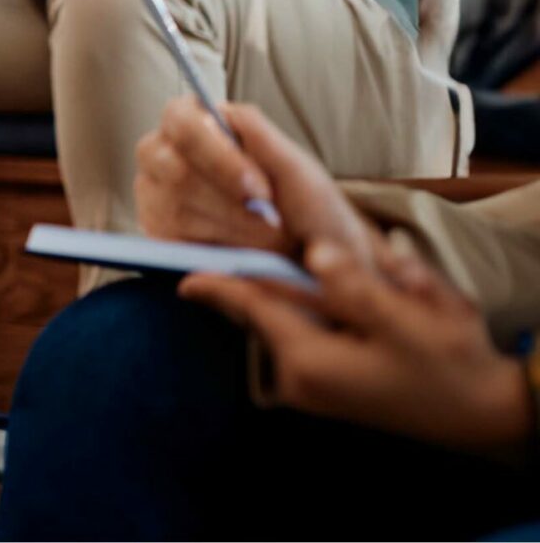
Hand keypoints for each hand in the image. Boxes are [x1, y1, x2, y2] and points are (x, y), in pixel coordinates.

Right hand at [135, 96, 375, 260]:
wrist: (307, 255)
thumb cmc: (303, 204)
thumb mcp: (293, 164)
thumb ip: (257, 131)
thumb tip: (224, 112)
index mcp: (196, 120)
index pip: (183, 124)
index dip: (219, 159)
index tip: (260, 191)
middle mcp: (164, 150)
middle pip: (175, 170)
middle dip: (230, 204)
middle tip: (271, 224)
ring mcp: (154, 191)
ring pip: (176, 208)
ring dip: (229, 229)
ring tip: (265, 240)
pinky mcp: (156, 229)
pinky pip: (172, 240)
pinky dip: (213, 248)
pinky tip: (240, 249)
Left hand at [181, 239, 532, 459]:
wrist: (485, 414)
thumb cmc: (447, 364)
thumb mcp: (407, 318)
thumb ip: (354, 285)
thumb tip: (314, 253)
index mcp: (308, 361)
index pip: (250, 309)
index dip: (217, 284)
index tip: (180, 273)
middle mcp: (299, 379)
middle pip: (265, 313)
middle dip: (264, 280)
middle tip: (255, 251)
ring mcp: (312, 389)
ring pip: (285, 323)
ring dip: (295, 296)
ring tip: (316, 277)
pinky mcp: (328, 388)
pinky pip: (303, 337)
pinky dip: (310, 313)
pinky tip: (336, 296)